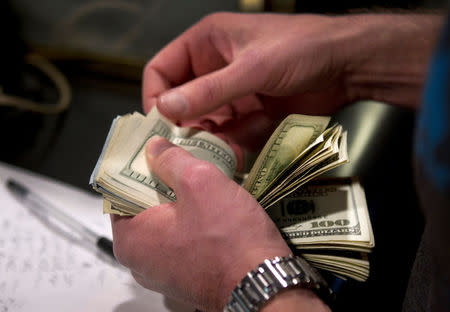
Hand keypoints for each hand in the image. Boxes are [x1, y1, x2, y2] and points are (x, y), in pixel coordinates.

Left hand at [110, 136, 292, 310]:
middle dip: (165, 181)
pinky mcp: (186, 276)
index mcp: (131, 239)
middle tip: (185, 160)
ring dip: (183, 200)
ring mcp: (163, 271)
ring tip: (203, 180)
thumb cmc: (228, 236)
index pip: (121, 191)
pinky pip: (182, 238)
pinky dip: (193, 221)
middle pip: (144, 207)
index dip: (139, 165)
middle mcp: (140, 260)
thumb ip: (171, 160)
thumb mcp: (199, 182)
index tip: (158, 149)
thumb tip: (154, 147)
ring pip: (166, 222)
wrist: (263, 284)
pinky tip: (213, 206)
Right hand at [142, 13, 441, 168]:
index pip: (162, 69)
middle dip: (182, 124)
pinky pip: (228, 130)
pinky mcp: (249, 110)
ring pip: (204, 120)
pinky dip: (227, 143)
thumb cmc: (300, 50)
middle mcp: (213, 67)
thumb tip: (165, 109)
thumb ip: (209, 91)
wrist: (346, 64)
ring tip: (208, 156)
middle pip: (181, 99)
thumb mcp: (252, 68)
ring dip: (206, 138)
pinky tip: (230, 155)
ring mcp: (232, 91)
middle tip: (182, 151)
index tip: (159, 128)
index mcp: (206, 43)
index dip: (155, 97)